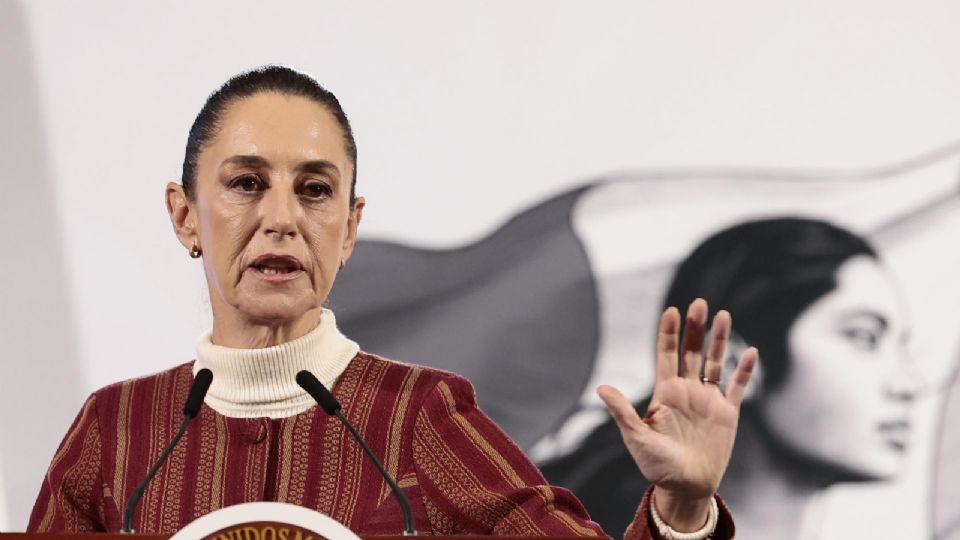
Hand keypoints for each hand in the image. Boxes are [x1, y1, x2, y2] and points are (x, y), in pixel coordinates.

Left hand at [597, 298, 757, 531]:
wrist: (684, 488)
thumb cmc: (656, 466)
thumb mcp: (636, 437)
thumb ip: (622, 411)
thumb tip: (600, 387)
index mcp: (665, 393)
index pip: (666, 354)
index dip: (669, 332)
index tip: (672, 309)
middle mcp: (687, 391)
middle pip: (692, 351)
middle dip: (696, 328)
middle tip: (700, 302)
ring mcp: (708, 401)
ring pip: (715, 363)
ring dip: (719, 340)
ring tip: (723, 315)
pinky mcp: (727, 414)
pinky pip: (738, 387)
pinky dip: (744, 370)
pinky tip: (749, 351)